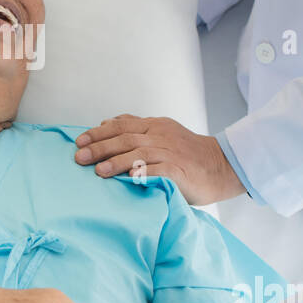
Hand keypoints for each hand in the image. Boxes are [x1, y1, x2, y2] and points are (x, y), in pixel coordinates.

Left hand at [74, 115, 243, 205]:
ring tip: (98, 171)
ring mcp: (170, 152)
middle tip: (80, 158)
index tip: (80, 141)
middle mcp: (160, 135)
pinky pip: (159, 170)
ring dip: (116, 162)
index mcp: (154, 126)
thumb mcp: (162, 133)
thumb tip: (106, 123)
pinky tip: (129, 179)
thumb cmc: (188, 154)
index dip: (98, 132)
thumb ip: (136, 128)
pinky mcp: (179, 170)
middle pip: (125, 138)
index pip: (121, 125)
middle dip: (100, 147)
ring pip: (138, 153)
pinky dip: (143, 174)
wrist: (222, 166)